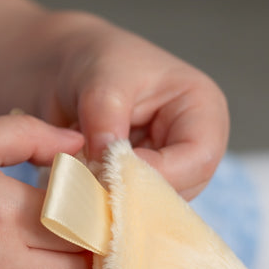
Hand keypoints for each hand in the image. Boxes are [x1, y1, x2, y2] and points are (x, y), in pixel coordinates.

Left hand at [39, 14, 228, 198]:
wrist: (66, 69)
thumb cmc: (95, 60)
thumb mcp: (101, 79)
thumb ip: (105, 120)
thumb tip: (106, 166)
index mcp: (202, 111)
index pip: (198, 157)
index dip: (157, 173)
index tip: (110, 174)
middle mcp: (193, 146)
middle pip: (180, 190)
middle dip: (133, 193)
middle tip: (88, 190)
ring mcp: (167, 170)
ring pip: (152, 206)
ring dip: (115, 201)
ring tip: (77, 184)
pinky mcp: (140, 186)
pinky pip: (129, 208)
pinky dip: (103, 203)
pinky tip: (77, 193)